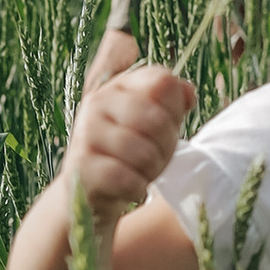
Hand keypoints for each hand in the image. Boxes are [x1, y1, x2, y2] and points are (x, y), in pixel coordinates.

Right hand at [63, 63, 195, 222]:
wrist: (91, 187)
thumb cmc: (131, 149)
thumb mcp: (154, 120)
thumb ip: (173, 100)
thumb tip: (189, 94)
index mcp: (120, 85)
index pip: (163, 82)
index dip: (175, 109)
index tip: (167, 124)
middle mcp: (98, 102)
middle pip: (157, 120)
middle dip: (166, 145)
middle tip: (156, 156)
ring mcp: (86, 134)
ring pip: (143, 153)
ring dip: (152, 170)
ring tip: (143, 172)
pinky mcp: (81, 167)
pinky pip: (125, 178)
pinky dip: (136, 187)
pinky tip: (131, 186)